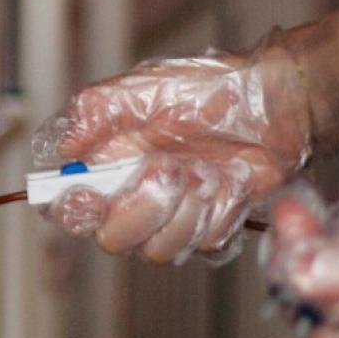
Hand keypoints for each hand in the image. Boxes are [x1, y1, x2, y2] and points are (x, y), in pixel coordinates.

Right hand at [32, 37, 316, 264]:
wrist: (275, 104)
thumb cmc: (211, 88)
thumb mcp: (145, 87)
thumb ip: (98, 110)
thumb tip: (63, 145)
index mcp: (109, 164)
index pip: (69, 207)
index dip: (75, 209)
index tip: (94, 194)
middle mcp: (135, 196)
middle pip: (113, 239)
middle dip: (144, 207)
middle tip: (170, 168)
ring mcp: (173, 217)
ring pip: (159, 251)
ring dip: (189, 209)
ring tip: (210, 170)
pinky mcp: (210, 228)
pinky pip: (206, 244)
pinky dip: (222, 210)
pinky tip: (233, 180)